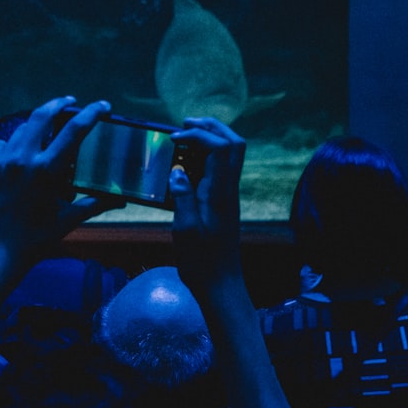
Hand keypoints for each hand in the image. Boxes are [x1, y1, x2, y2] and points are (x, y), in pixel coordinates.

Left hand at [0, 96, 119, 271]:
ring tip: (42, 140)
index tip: (102, 106)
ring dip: (33, 132)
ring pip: (18, 133)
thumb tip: (120, 199)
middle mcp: (20, 160)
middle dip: (58, 104)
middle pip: (41, 116)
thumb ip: (94, 204)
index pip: (74, 131)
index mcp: (45, 171)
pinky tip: (16, 161)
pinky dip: (9, 150)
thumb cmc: (34, 241)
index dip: (91, 114)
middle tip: (69, 102)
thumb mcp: (67, 220)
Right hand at [169, 117, 245, 287]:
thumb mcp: (186, 230)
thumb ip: (183, 197)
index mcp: (220, 193)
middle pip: (233, 143)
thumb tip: (178, 171)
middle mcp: (229, 189)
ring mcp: (228, 195)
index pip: (221, 148)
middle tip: (185, 123)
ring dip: (211, 138)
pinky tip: (186, 162)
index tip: (174, 138)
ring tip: (185, 136)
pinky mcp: (223, 202)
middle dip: (211, 127)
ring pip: (230, 154)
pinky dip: (206, 156)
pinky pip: (221, 168)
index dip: (199, 134)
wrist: (220, 284)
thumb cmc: (201, 261)